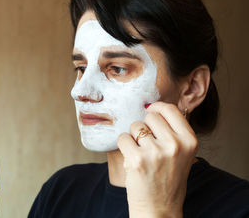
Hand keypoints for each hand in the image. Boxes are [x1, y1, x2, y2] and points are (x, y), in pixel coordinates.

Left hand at [117, 102, 197, 217]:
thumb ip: (172, 130)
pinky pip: (123, 138)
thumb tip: (152, 106)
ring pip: (135, 126)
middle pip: (150, 116)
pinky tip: (132, 159)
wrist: (159, 209)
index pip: (169, 109)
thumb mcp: (182, 153)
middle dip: (145, 127)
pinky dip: (124, 146)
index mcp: (189, 141)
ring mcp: (156, 152)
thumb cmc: (168, 179)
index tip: (151, 111)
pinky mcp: (137, 160)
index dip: (157, 108)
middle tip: (148, 145)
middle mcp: (175, 144)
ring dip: (134, 138)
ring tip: (142, 155)